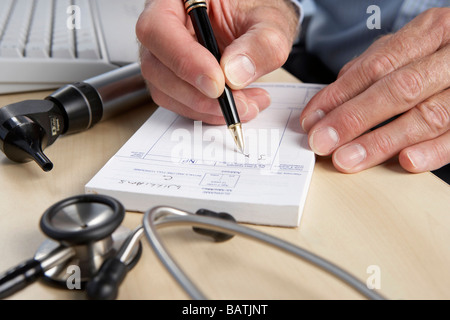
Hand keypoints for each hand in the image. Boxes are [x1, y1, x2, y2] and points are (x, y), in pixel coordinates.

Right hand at [136, 0, 299, 123]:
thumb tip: (234, 74)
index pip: (159, 28)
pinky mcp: (173, 77)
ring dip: (206, 108)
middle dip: (198, 95)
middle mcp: (162, 25)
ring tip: (247, 105)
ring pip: (165, 91)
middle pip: (156, 66)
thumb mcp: (270, 22)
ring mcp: (163, 54)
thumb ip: (260, 44)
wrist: (257, 25)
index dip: (185, 60)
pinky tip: (237, 104)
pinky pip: (179, 102)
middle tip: (238, 104)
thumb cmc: (256, 11)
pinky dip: (208, 111)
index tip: (217, 84)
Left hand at [300, 8, 449, 173]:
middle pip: (399, 89)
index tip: (312, 119)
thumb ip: (374, 67)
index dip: (340, 94)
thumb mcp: (410, 47)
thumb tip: (331, 100)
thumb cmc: (440, 52)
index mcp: (431, 32)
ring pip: (427, 115)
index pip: (377, 66)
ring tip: (348, 159)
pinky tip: (405, 161)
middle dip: (354, 118)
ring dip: (382, 141)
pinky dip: (432, 151)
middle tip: (323, 141)